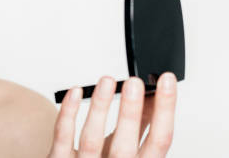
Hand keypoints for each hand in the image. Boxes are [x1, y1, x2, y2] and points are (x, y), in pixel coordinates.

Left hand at [47, 72, 176, 157]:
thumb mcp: (128, 148)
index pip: (159, 141)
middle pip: (125, 146)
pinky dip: (68, 113)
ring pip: (91, 140)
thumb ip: (140, 126)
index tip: (166, 80)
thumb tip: (154, 92)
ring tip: (107, 81)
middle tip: (134, 82)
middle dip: (130, 113)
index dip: (165, 110)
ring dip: (100, 107)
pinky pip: (63, 137)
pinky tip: (75, 92)